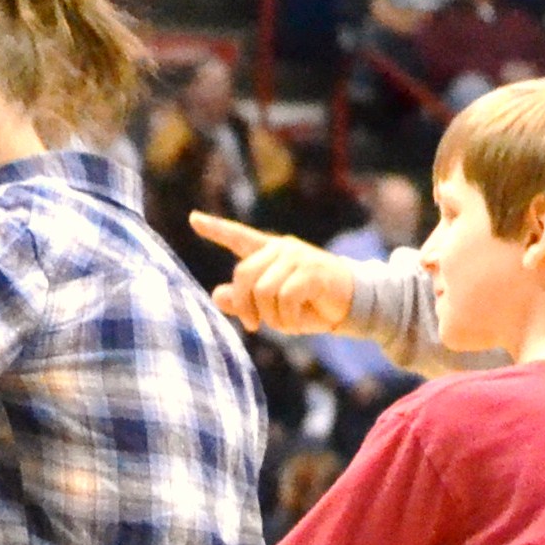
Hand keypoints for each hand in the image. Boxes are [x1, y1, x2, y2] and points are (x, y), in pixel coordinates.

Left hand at [189, 213, 362, 333]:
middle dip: (244, 305)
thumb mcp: (272, 308)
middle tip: (252, 325)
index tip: (193, 218)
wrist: (351, 305)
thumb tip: (216, 295)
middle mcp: (281, 249)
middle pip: (243, 275)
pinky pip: (285, 297)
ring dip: (271, 316)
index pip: (238, 237)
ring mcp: (297, 258)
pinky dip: (287, 317)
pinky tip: (296, 321)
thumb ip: (243, 301)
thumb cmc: (309, 305)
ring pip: (264, 290)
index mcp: (269, 253)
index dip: (215, 229)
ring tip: (285, 323)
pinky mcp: (312, 271)